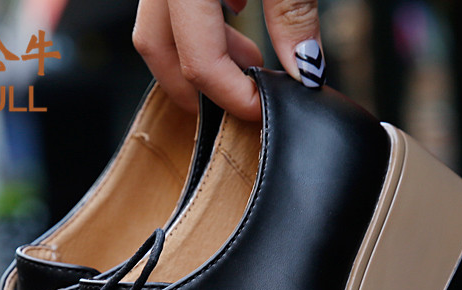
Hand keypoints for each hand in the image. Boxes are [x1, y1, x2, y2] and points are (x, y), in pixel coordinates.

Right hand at [132, 0, 323, 120]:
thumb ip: (294, 13)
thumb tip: (303, 69)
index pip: (198, 59)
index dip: (232, 94)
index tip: (263, 107)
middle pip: (157, 48)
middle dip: (194, 89)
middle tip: (235, 107)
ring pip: (157, 26)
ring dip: (194, 54)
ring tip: (243, 63)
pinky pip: (170, 2)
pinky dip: (195, 23)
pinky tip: (231, 21)